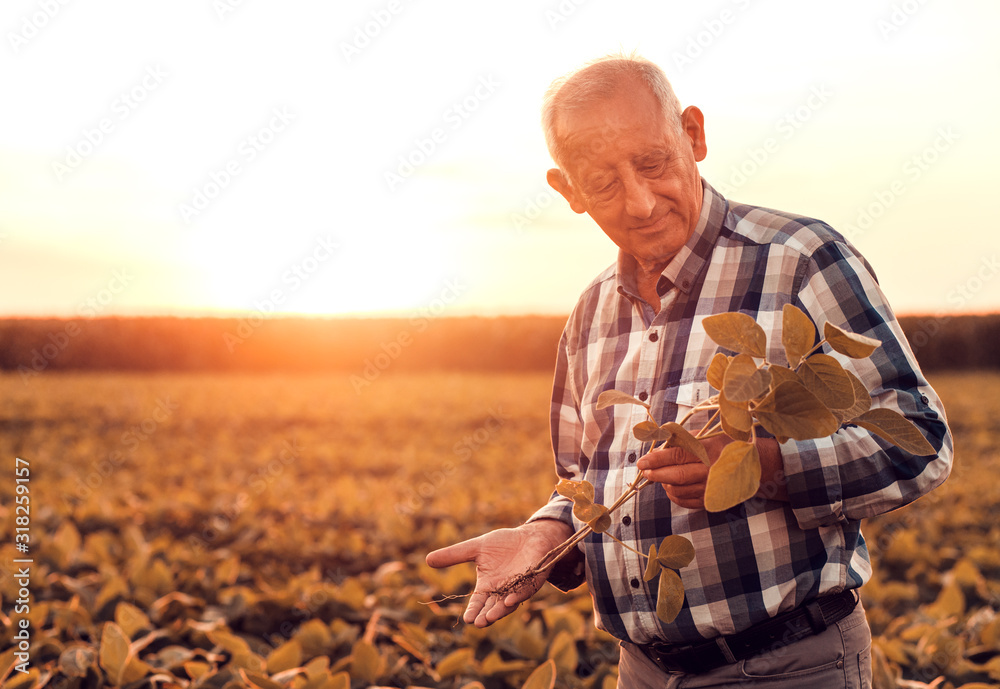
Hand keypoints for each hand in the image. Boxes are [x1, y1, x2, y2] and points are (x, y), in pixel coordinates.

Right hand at [425, 519, 572, 626]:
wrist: (530, 537)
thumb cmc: (503, 544)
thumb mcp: (476, 548)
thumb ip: (455, 555)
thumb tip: (427, 560)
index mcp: (488, 586)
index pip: (478, 602)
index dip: (473, 611)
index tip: (466, 620)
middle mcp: (502, 591)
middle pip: (492, 607)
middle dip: (485, 616)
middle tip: (478, 623)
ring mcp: (518, 587)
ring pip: (508, 603)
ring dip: (500, 610)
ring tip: (490, 617)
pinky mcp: (533, 580)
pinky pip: (525, 590)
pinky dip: (518, 596)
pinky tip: (510, 600)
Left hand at [638, 436, 786, 508]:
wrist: (757, 465)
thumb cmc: (728, 445)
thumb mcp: (709, 435)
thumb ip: (684, 439)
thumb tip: (659, 445)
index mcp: (710, 451)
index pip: (678, 455)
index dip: (657, 459)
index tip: (642, 461)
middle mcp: (712, 471)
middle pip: (677, 476)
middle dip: (656, 474)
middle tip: (645, 471)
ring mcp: (713, 489)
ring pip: (679, 491)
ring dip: (665, 484)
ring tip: (660, 476)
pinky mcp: (712, 501)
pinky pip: (686, 502)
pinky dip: (675, 495)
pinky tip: (671, 487)